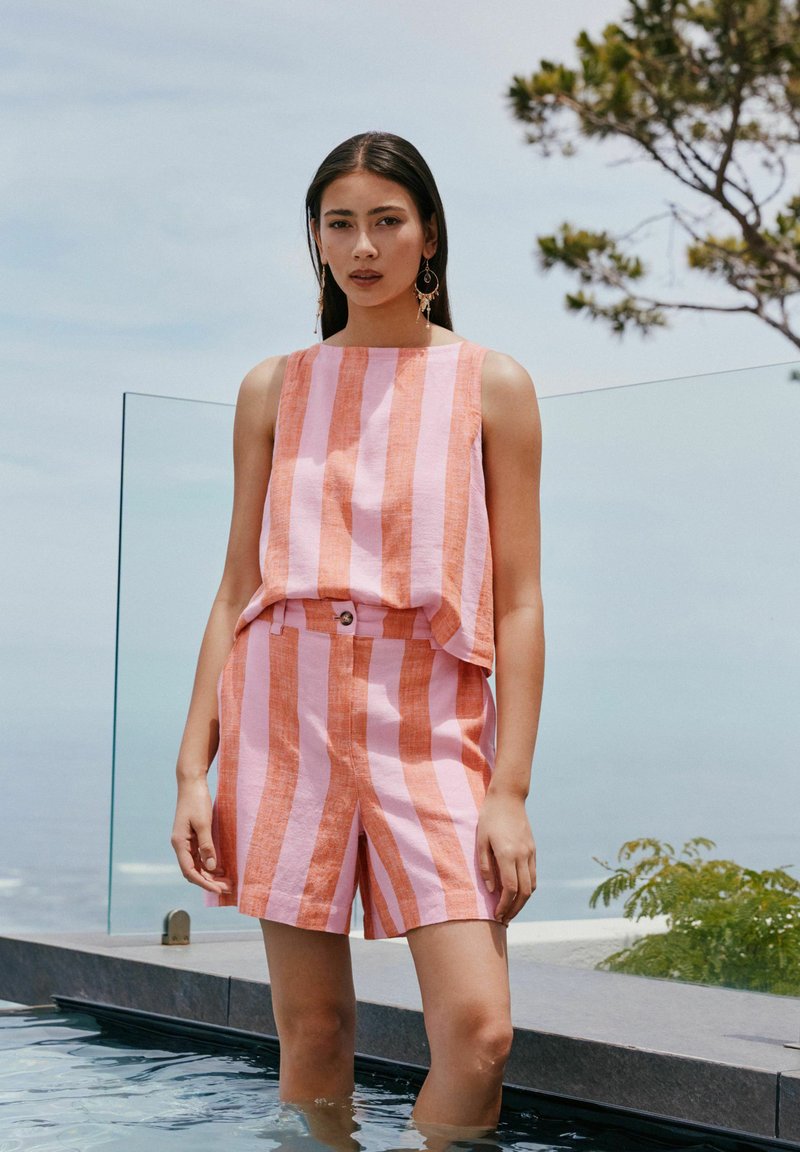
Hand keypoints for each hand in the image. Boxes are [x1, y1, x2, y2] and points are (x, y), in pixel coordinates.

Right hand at [171, 777, 231, 895]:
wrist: (192, 783)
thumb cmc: (196, 800)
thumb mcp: (203, 823)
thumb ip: (207, 845)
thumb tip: (210, 867)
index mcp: (179, 843)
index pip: (190, 871)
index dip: (204, 883)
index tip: (218, 890)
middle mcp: (181, 845)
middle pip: (193, 871)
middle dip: (209, 881)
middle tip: (227, 888)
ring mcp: (186, 841)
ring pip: (197, 865)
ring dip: (210, 874)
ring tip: (227, 881)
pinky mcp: (192, 836)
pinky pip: (200, 856)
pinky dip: (210, 864)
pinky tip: (221, 868)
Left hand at [476, 788, 535, 925]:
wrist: (508, 797)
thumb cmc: (489, 818)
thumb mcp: (481, 841)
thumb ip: (485, 866)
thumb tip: (492, 890)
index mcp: (508, 854)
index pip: (510, 889)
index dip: (504, 905)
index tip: (496, 915)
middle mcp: (523, 855)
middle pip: (524, 892)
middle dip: (514, 909)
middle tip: (504, 919)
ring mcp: (530, 853)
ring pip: (532, 886)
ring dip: (523, 902)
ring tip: (511, 910)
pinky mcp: (533, 850)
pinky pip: (533, 874)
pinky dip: (527, 888)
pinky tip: (518, 893)